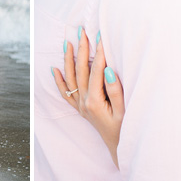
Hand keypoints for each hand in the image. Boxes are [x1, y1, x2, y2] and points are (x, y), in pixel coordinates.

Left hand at [53, 28, 124, 167]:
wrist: (121, 149)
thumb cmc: (126, 130)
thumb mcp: (125, 111)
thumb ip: (115, 90)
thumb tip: (106, 70)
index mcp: (95, 101)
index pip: (96, 71)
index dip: (99, 52)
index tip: (100, 35)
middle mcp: (84, 103)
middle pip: (81, 71)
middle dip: (82, 50)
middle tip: (83, 32)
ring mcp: (81, 106)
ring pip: (71, 79)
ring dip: (69, 60)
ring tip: (68, 43)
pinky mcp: (81, 110)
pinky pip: (67, 93)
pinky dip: (59, 81)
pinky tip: (54, 69)